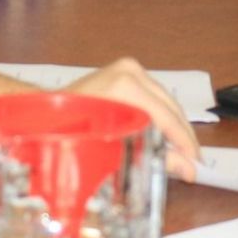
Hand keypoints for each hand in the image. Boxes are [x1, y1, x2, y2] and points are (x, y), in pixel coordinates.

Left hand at [64, 58, 200, 180]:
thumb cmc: (69, 132)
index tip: (196, 161)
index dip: (184, 142)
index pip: (168, 116)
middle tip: (192, 160)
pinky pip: (153, 96)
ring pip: (164, 100)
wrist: (42, 114)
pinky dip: (160, 116)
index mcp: (126, 86)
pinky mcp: (125, 71)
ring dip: (172, 125)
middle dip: (182, 135)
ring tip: (180, 151)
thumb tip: (186, 169)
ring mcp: (128, 68)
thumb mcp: (115, 149)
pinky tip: (163, 134)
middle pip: (170, 106)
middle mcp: (130, 72)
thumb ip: (155, 157)